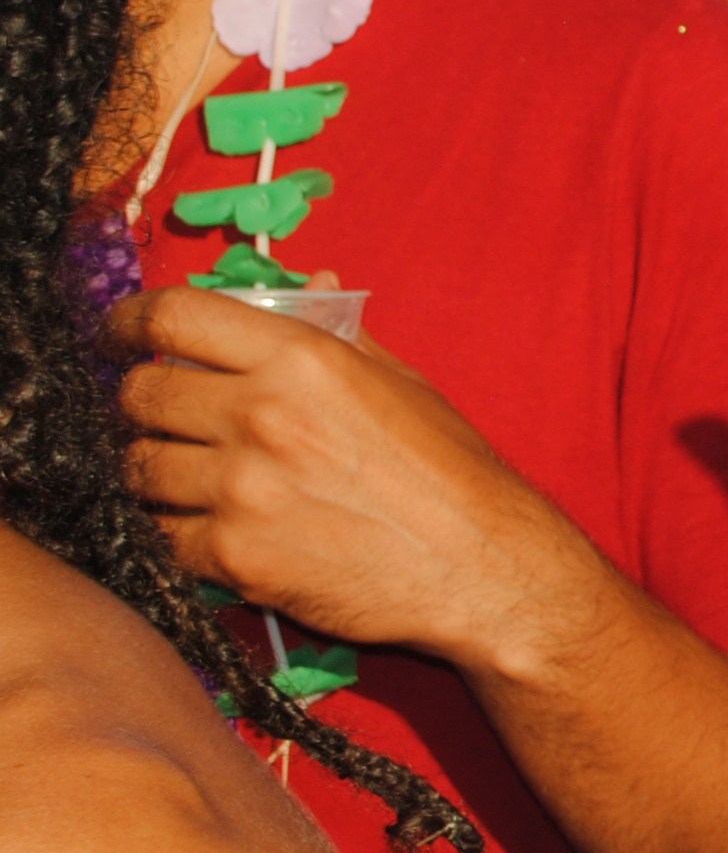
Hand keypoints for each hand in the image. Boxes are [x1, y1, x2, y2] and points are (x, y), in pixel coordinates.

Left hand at [111, 288, 594, 676]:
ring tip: (189, 480)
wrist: (482, 567)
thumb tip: (306, 285)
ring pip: (138, 469)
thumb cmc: (450, 471)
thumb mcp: (402, 382)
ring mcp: (241, 490)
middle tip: (161, 418)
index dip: (130, 323)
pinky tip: (212, 530)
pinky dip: (176, 533)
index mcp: (302, 359)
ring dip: (154, 472)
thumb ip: (338, 333)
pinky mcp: (233, 556)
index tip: (121, 336)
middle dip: (139, 404)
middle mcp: (260, 415)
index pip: (172, 316)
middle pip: (138, 396)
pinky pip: (161, 536)